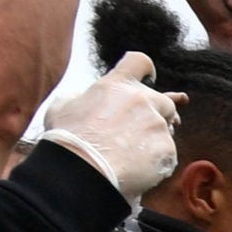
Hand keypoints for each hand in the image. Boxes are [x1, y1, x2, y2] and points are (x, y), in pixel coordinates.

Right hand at [36, 54, 183, 200]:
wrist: (82, 169)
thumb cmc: (68, 139)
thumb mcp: (63, 106)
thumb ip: (80, 97)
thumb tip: (84, 98)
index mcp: (117, 84)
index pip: (140, 62)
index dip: (147, 70)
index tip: (150, 78)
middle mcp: (141, 99)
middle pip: (165, 101)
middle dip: (158, 114)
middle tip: (146, 128)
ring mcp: (157, 124)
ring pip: (167, 129)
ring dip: (155, 138)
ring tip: (133, 153)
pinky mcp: (167, 148)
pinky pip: (168, 153)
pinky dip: (157, 160)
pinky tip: (138, 167)